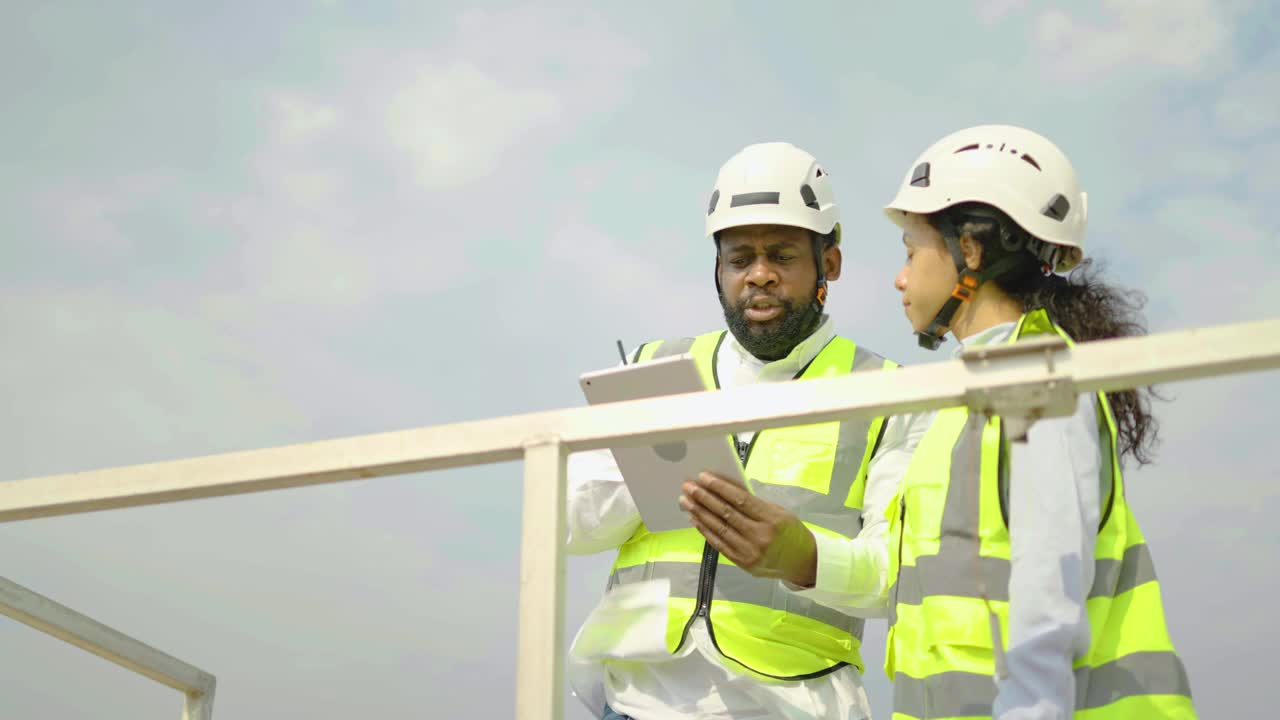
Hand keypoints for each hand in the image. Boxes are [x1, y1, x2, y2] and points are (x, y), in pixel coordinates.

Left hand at [678, 472, 816, 587]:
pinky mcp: (742, 562)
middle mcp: (760, 536)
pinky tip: (695, 520)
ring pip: (719, 528)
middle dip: (704, 498)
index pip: (740, 500)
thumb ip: (754, 504)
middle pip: (726, 513)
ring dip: (700, 513)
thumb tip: (726, 489)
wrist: (802, 563)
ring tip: (686, 501)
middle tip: (688, 486)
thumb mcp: (779, 512)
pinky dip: (705, 531)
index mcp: (772, 519)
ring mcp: (750, 552)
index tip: (704, 477)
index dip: (720, 487)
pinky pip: (719, 544)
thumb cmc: (791, 532)